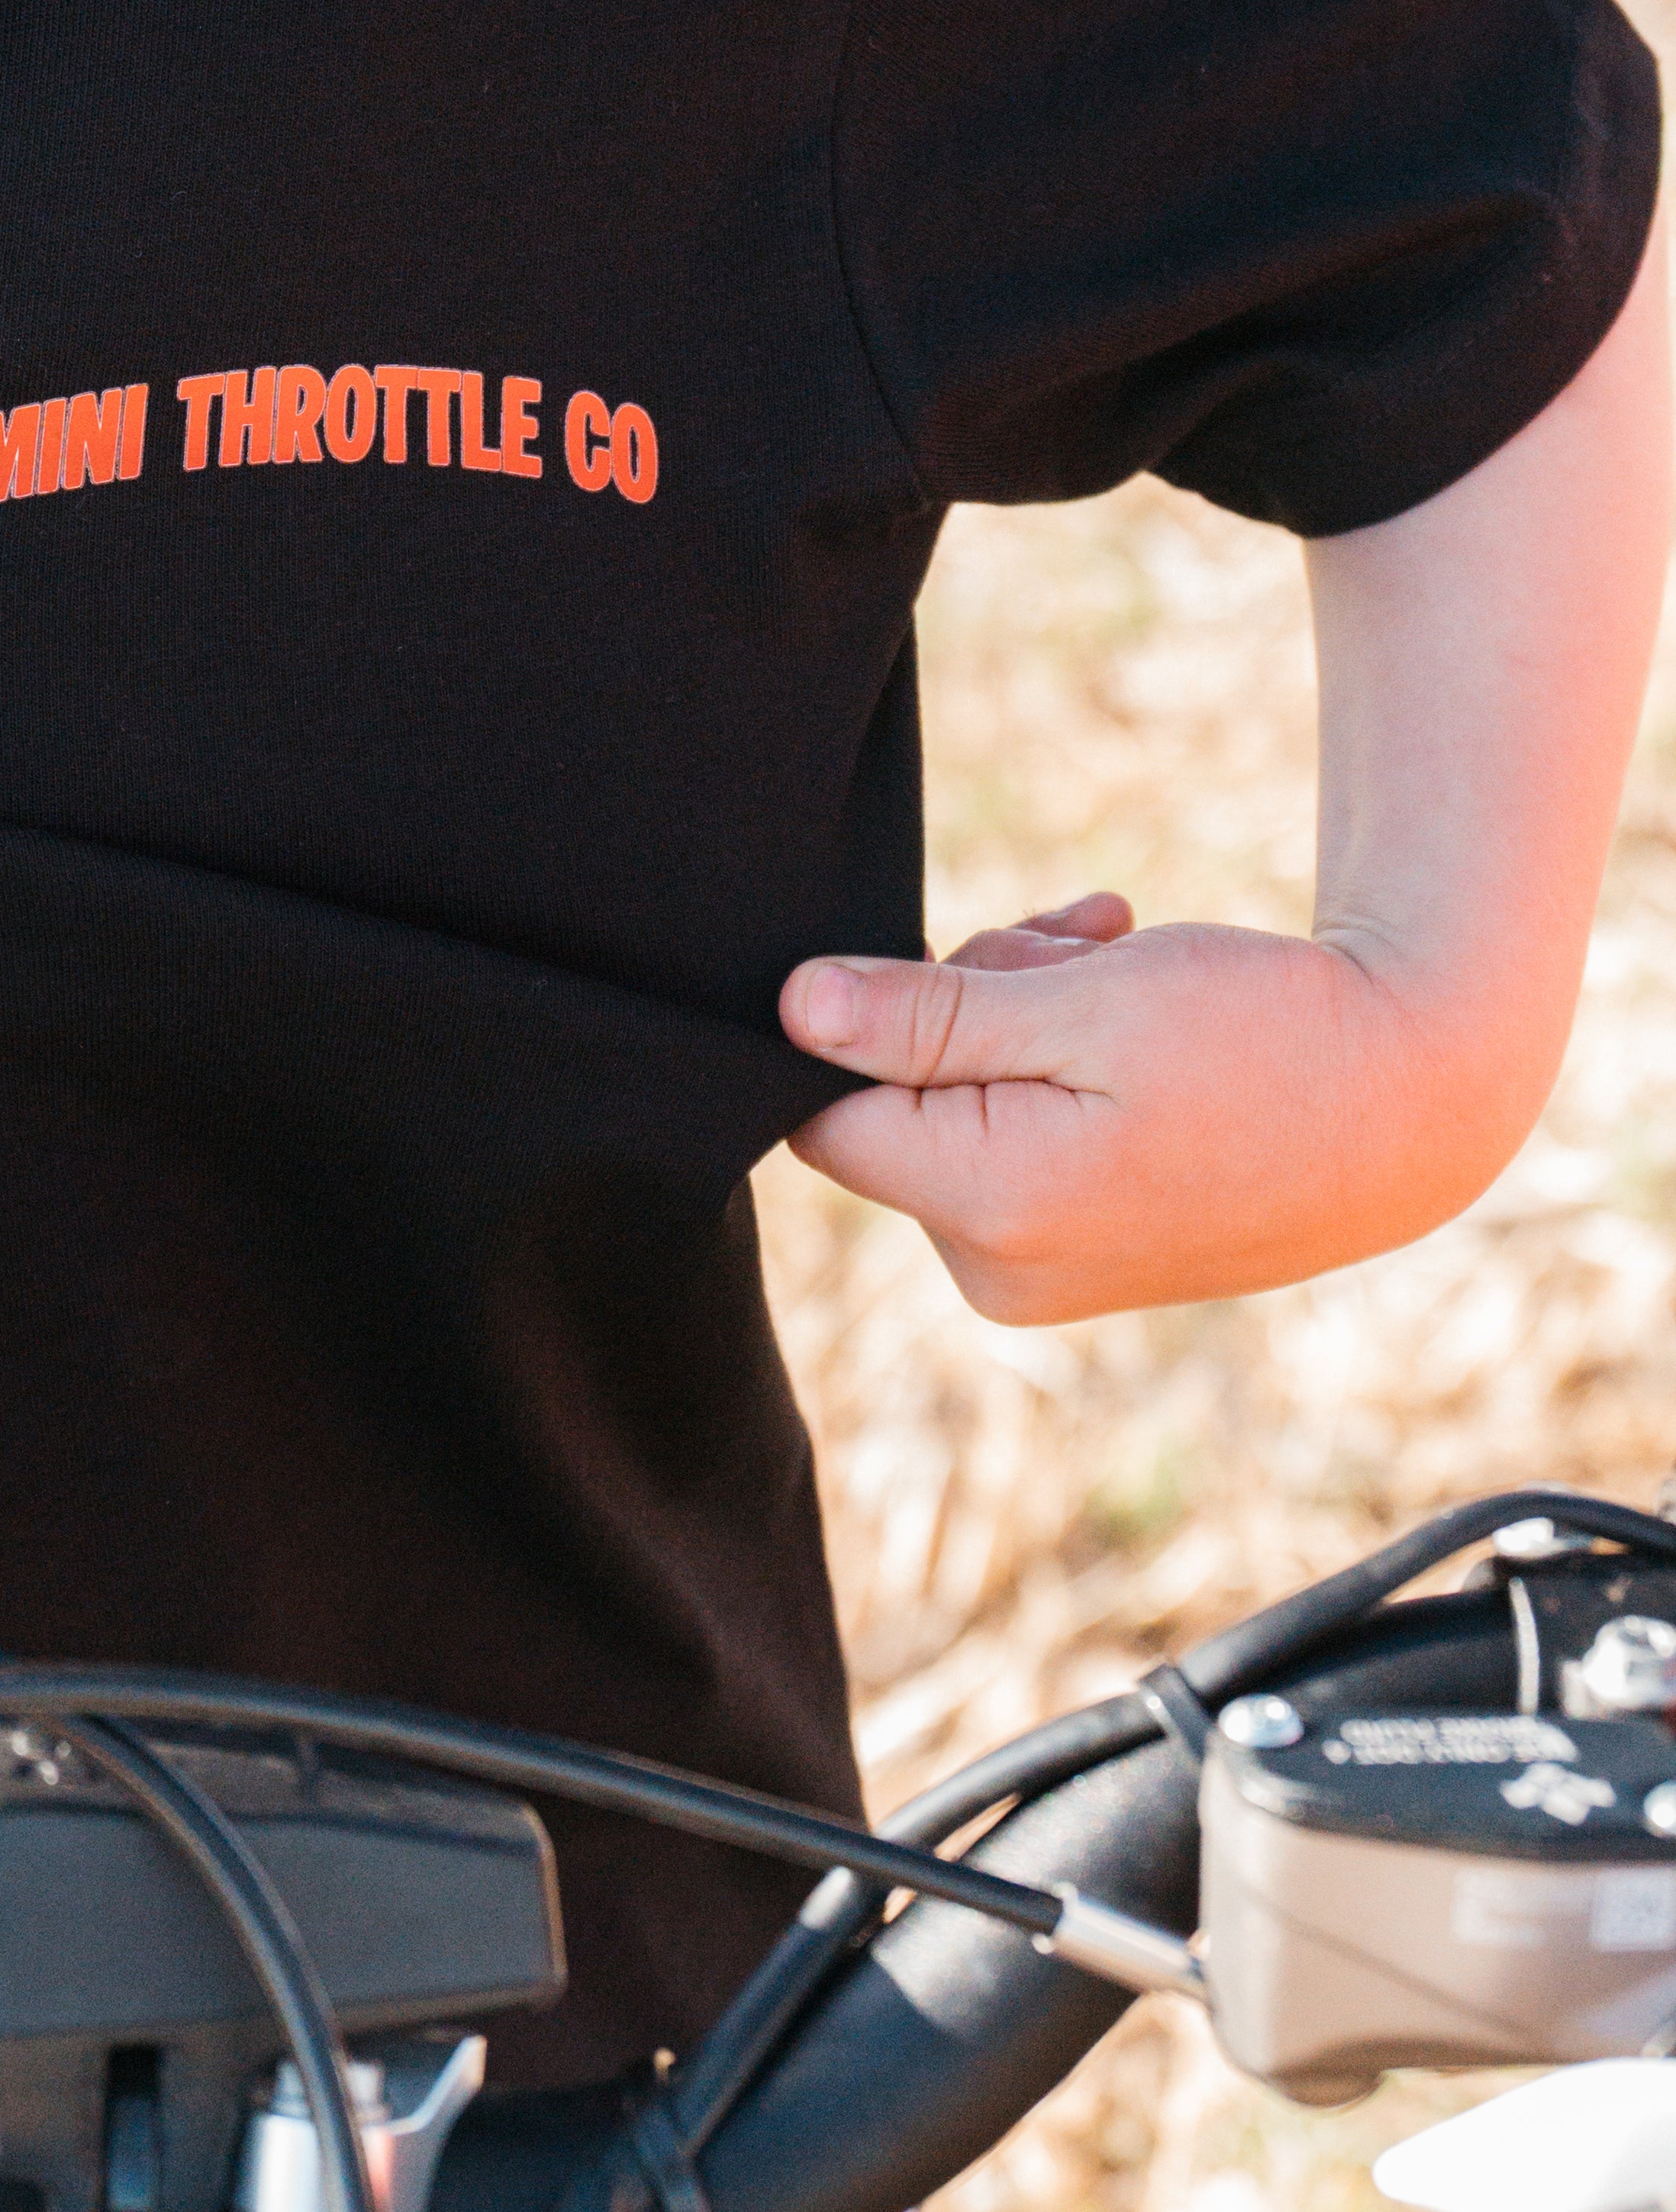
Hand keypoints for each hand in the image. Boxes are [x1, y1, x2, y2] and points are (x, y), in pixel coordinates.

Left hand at [778, 896, 1499, 1321]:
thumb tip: (792, 1009)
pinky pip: (1023, 1137)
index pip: (827, 1116)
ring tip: (1120, 960)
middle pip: (901, 1101)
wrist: (1419, 1097)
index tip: (971, 953)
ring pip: (965, 1102)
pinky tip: (1137, 998)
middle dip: (971, 997)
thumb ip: (923, 1015)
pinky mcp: (1092, 1251)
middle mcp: (1002, 1271)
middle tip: (1075, 940)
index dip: (865, 1018)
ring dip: (1025, 1011)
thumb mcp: (1080, 1002)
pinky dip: (1062, 1060)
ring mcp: (1049, 1272)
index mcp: (989, 1212)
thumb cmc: (1262, 1036)